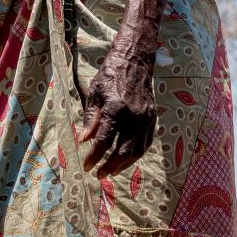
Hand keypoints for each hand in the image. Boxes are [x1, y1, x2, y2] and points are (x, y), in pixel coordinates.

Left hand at [82, 52, 155, 177]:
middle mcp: (133, 116)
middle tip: (98, 175)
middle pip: (123, 151)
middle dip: (109, 167)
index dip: (94, 156)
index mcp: (115, 109)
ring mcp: (145, 118)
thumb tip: (84, 140)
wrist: (135, 61)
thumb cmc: (110, 75)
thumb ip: (90, 118)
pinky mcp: (152, 118)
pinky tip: (127, 159)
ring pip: (137, 151)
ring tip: (111, 171)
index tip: (86, 166)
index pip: (103, 141)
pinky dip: (136, 154)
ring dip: (124, 165)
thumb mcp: (94, 93)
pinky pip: (146, 143)